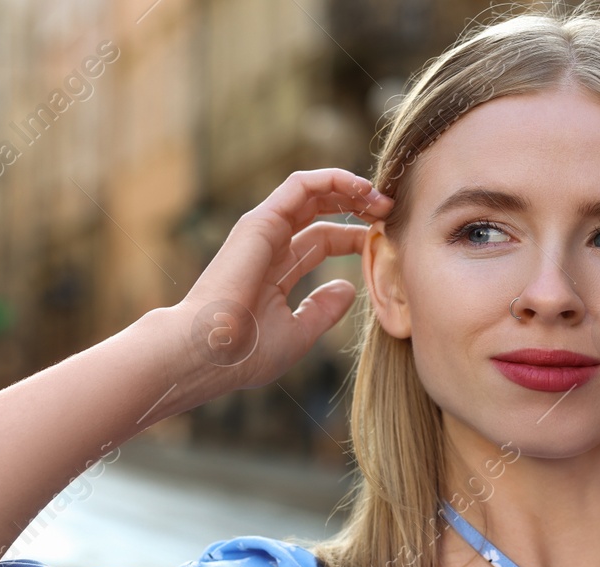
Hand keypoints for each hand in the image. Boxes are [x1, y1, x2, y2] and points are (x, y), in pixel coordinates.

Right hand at [173, 168, 392, 391]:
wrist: (209, 353)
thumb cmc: (246, 353)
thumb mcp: (298, 334)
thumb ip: (323, 310)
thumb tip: (348, 289)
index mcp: (276, 273)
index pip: (321, 241)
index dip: (354, 238)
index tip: (384, 242)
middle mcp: (269, 246)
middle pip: (319, 213)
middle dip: (356, 208)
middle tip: (390, 212)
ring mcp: (263, 231)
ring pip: (311, 192)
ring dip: (350, 188)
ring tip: (381, 197)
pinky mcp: (261, 221)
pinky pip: (300, 185)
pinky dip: (332, 179)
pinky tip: (360, 187)